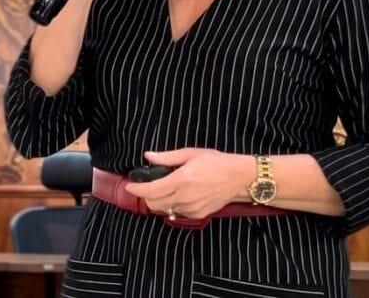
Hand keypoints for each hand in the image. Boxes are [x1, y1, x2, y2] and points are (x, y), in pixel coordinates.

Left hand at [123, 148, 250, 218]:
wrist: (238, 178)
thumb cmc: (216, 162)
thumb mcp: (191, 153)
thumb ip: (167, 157)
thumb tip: (148, 156)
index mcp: (181, 180)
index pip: (151, 190)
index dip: (136, 188)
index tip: (130, 184)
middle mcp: (184, 197)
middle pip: (153, 203)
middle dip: (146, 195)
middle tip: (147, 185)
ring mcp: (191, 208)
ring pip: (164, 209)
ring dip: (159, 200)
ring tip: (164, 188)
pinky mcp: (197, 214)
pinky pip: (177, 212)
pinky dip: (172, 205)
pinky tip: (179, 194)